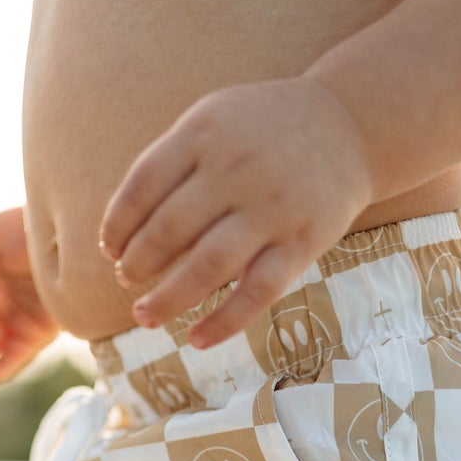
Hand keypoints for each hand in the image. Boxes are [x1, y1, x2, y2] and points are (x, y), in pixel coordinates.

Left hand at [97, 78, 373, 348]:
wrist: (350, 123)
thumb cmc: (263, 130)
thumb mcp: (213, 120)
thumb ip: (172, 163)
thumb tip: (123, 234)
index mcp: (205, 134)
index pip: (143, 187)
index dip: (118, 225)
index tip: (110, 249)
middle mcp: (236, 169)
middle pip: (169, 229)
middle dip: (138, 263)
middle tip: (127, 280)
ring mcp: (271, 208)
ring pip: (207, 266)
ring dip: (167, 298)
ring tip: (145, 315)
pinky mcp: (302, 242)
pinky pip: (257, 292)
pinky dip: (223, 322)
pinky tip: (196, 340)